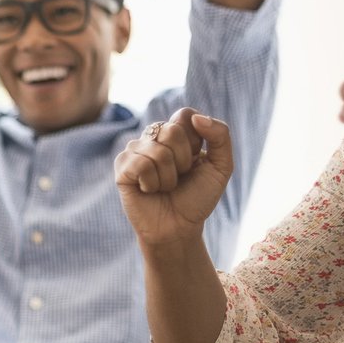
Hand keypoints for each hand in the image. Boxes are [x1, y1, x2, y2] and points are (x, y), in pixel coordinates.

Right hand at [115, 107, 234, 248]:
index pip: (184, 114)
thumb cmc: (198, 198)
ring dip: (169, 177)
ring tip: (164, 186)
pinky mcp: (122, 167)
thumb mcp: (221, 166)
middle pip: (172, 131)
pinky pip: (141, 166)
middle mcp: (153, 137)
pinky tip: (149, 190)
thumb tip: (197, 117)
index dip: (195, 141)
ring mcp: (135, 150)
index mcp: (176, 132)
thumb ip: (220, 136)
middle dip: (183, 161)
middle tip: (179, 176)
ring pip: (158, 152)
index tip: (195, 160)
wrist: (178, 228)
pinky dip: (152, 184)